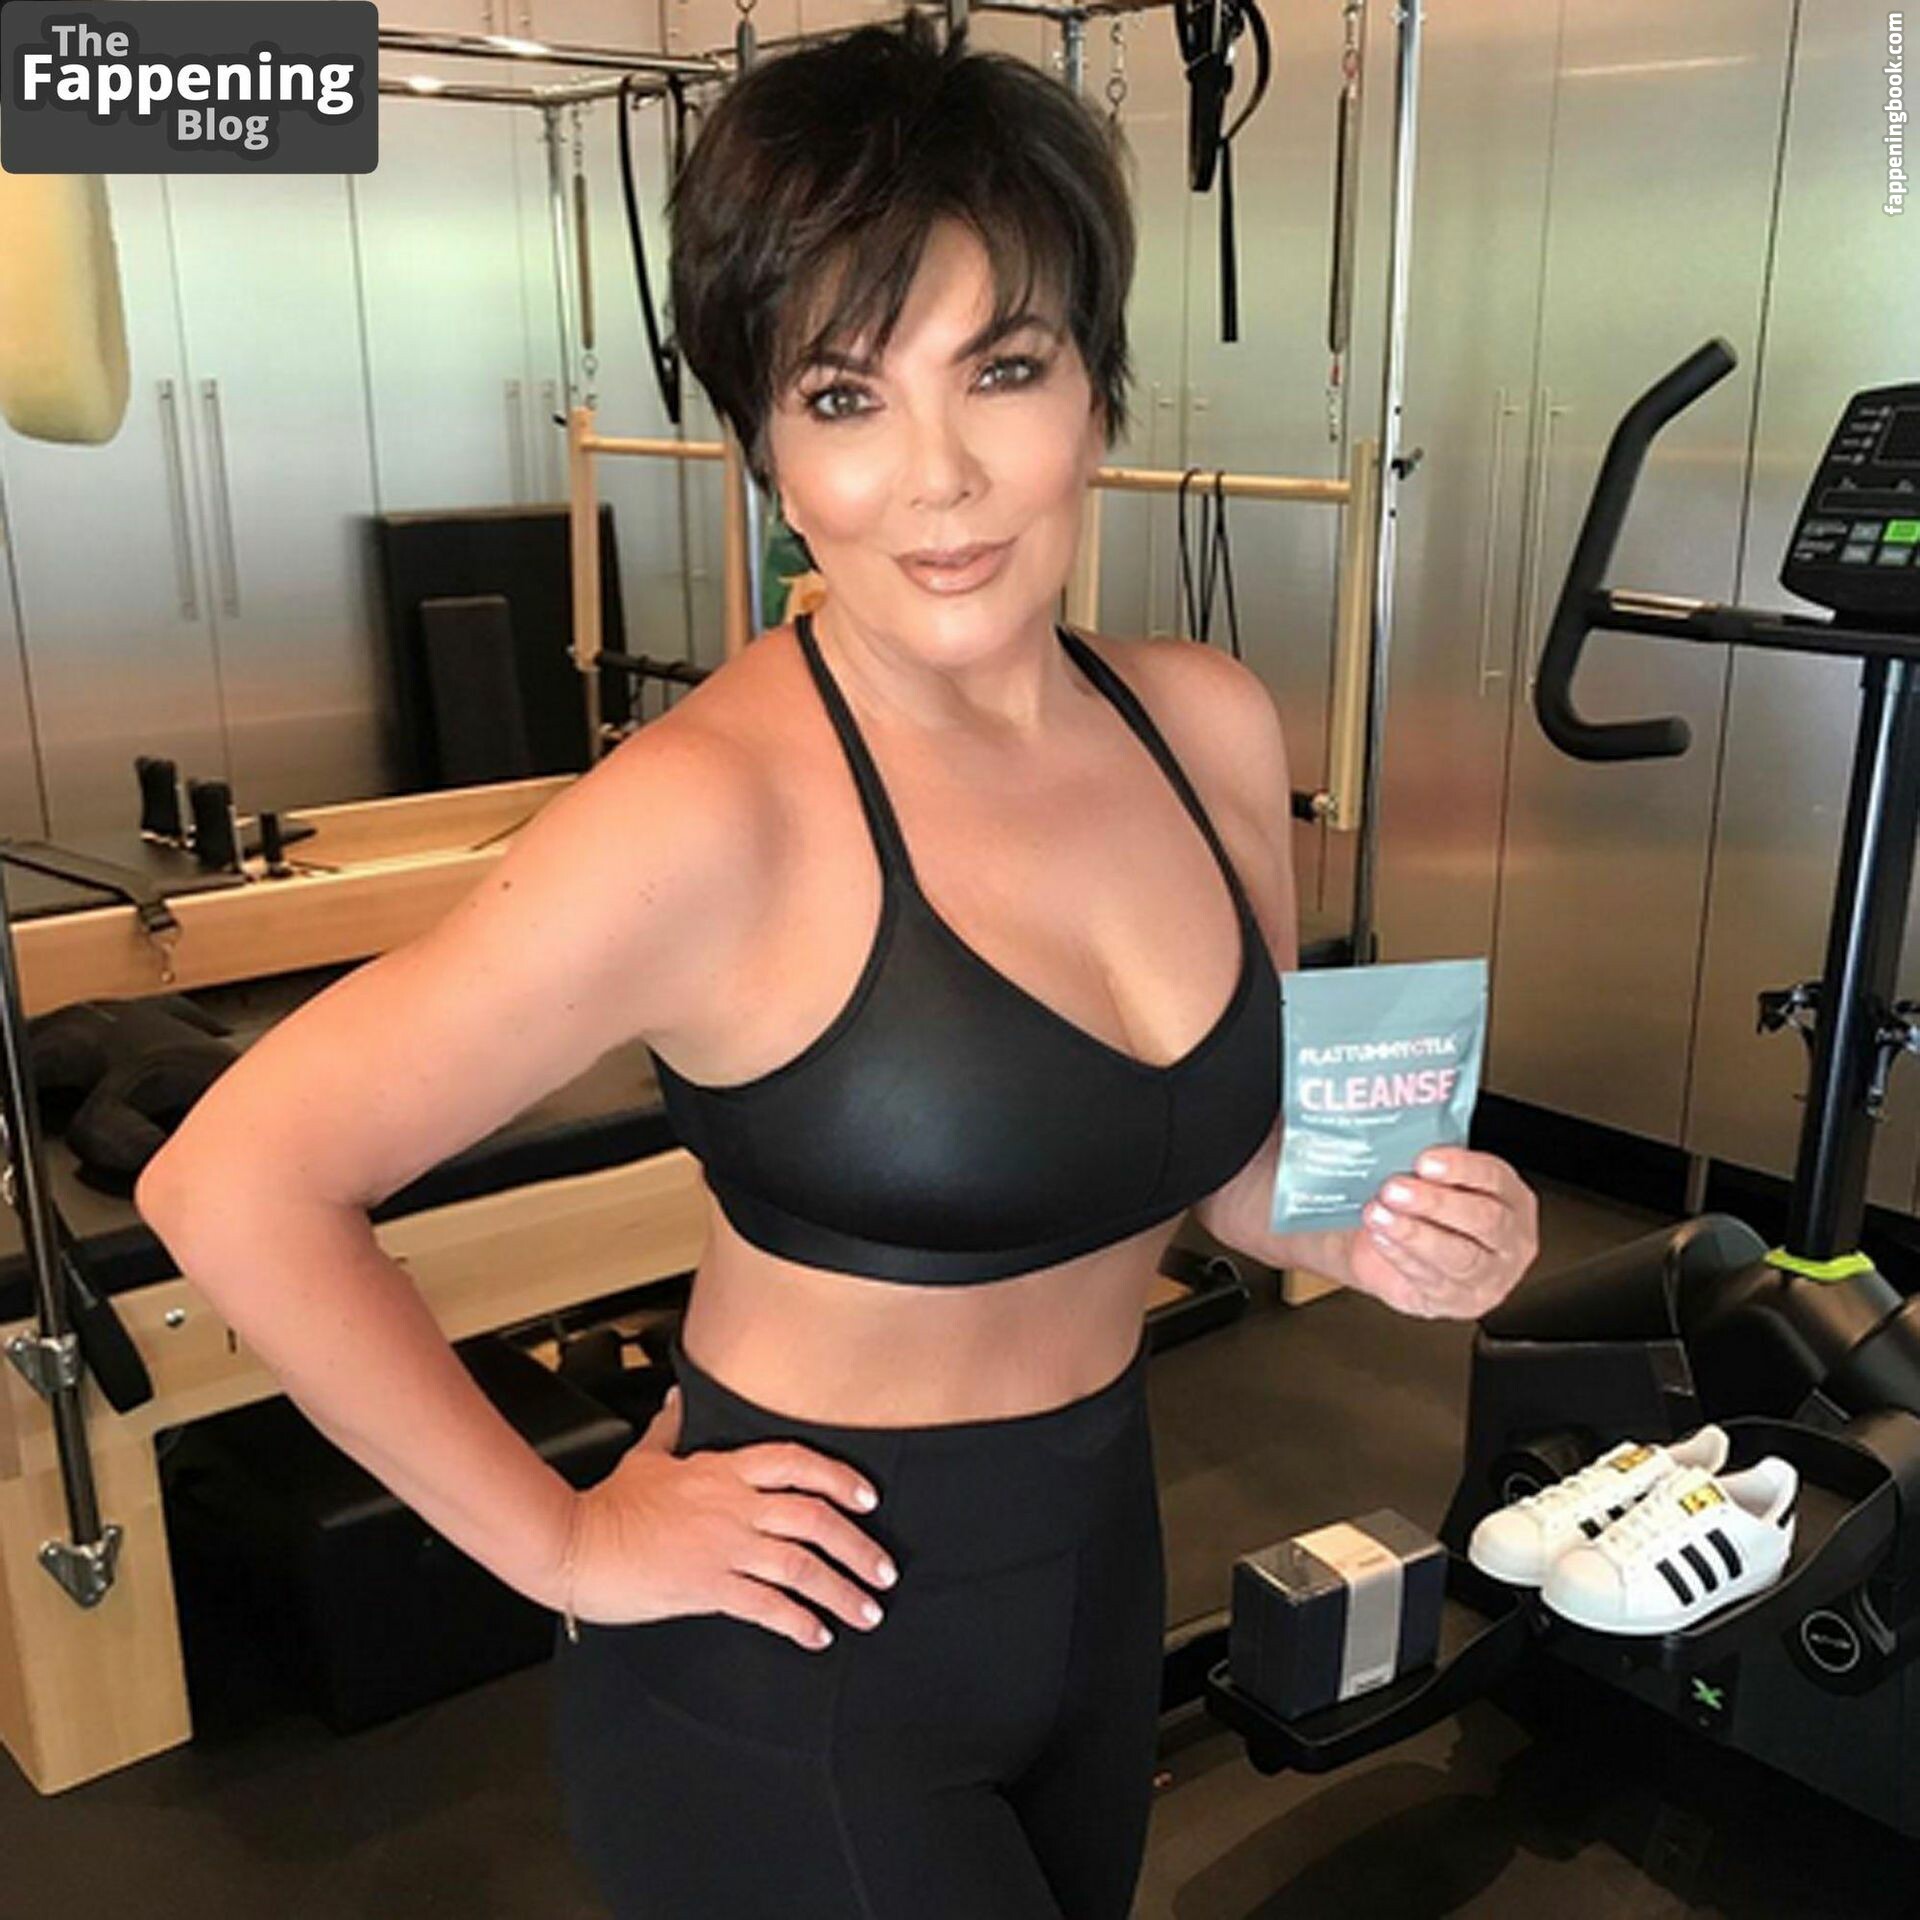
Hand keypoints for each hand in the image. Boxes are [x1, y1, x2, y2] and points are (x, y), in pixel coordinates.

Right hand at [567, 1386, 897, 1649]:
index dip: (839, 1477)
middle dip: (857, 1546)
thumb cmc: (608, 1504)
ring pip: (800, 1565)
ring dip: (841, 1590)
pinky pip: (766, 1605)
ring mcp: (722, 1546)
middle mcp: (732, 1506)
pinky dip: (798, 1622)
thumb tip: (678, 1400)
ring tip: (867, 1612)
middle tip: (883, 1571)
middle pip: (814, 1518)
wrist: (574, 1544)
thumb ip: (672, 1428)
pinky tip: (817, 1636)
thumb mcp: (647, 1456)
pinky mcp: (707, 1587)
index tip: (869, 1499)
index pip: (796, 1462)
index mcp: (722, 1470)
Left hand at [1348, 1149, 1538, 1320]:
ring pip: (1459, 1256)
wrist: (1392, 1251)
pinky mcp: (1459, 1302)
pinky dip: (1402, 1257)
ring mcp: (1489, 1276)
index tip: (1425, 1160)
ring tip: (1380, 1214)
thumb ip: (1429, 1161)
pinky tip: (1382, 1238)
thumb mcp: (1433, 1178)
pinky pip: (1432, 1280)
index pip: (1495, 1179)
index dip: (1461, 1168)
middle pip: (1483, 1220)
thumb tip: (1406, 1129)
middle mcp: (1510, 1239)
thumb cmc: (1421, 1208)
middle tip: (1396, 1189)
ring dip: (1415, 1233)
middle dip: (1436, 1203)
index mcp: (1512, 1198)